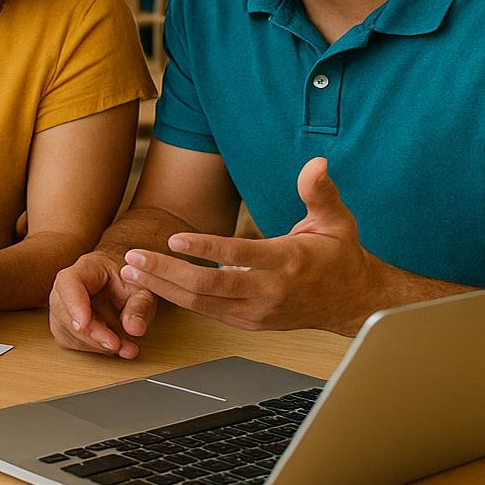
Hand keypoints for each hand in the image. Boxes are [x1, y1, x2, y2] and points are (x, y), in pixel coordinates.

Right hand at [50, 250, 157, 357]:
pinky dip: (94, 347)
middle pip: (66, 312)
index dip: (73, 304)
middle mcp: (66, 287)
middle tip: (116, 344)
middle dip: (92, 333)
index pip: (68, 283)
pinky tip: (115, 345)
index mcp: (85, 269)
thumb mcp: (142, 288)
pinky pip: (72, 341)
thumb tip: (134, 328)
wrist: (122, 283)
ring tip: (125, 347)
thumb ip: (140, 306)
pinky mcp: (64, 325)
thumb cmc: (129, 280)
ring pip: (67, 330)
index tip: (83, 324)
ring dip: (95, 344)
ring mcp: (62, 307)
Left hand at [120, 158, 381, 335]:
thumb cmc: (339, 256)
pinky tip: (151, 284)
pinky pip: (206, 311)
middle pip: (209, 286)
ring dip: (162, 287)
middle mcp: (268, 292)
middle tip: (133, 258)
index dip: (206, 248)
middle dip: (166, 273)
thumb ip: (320, 193)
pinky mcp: (248, 322)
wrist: (353, 303)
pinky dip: (176, 299)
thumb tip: (316, 162)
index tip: (173, 239)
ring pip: (201, 304)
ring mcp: (257, 311)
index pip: (240, 255)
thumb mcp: (336, 220)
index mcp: (287, 263)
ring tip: (130, 271)